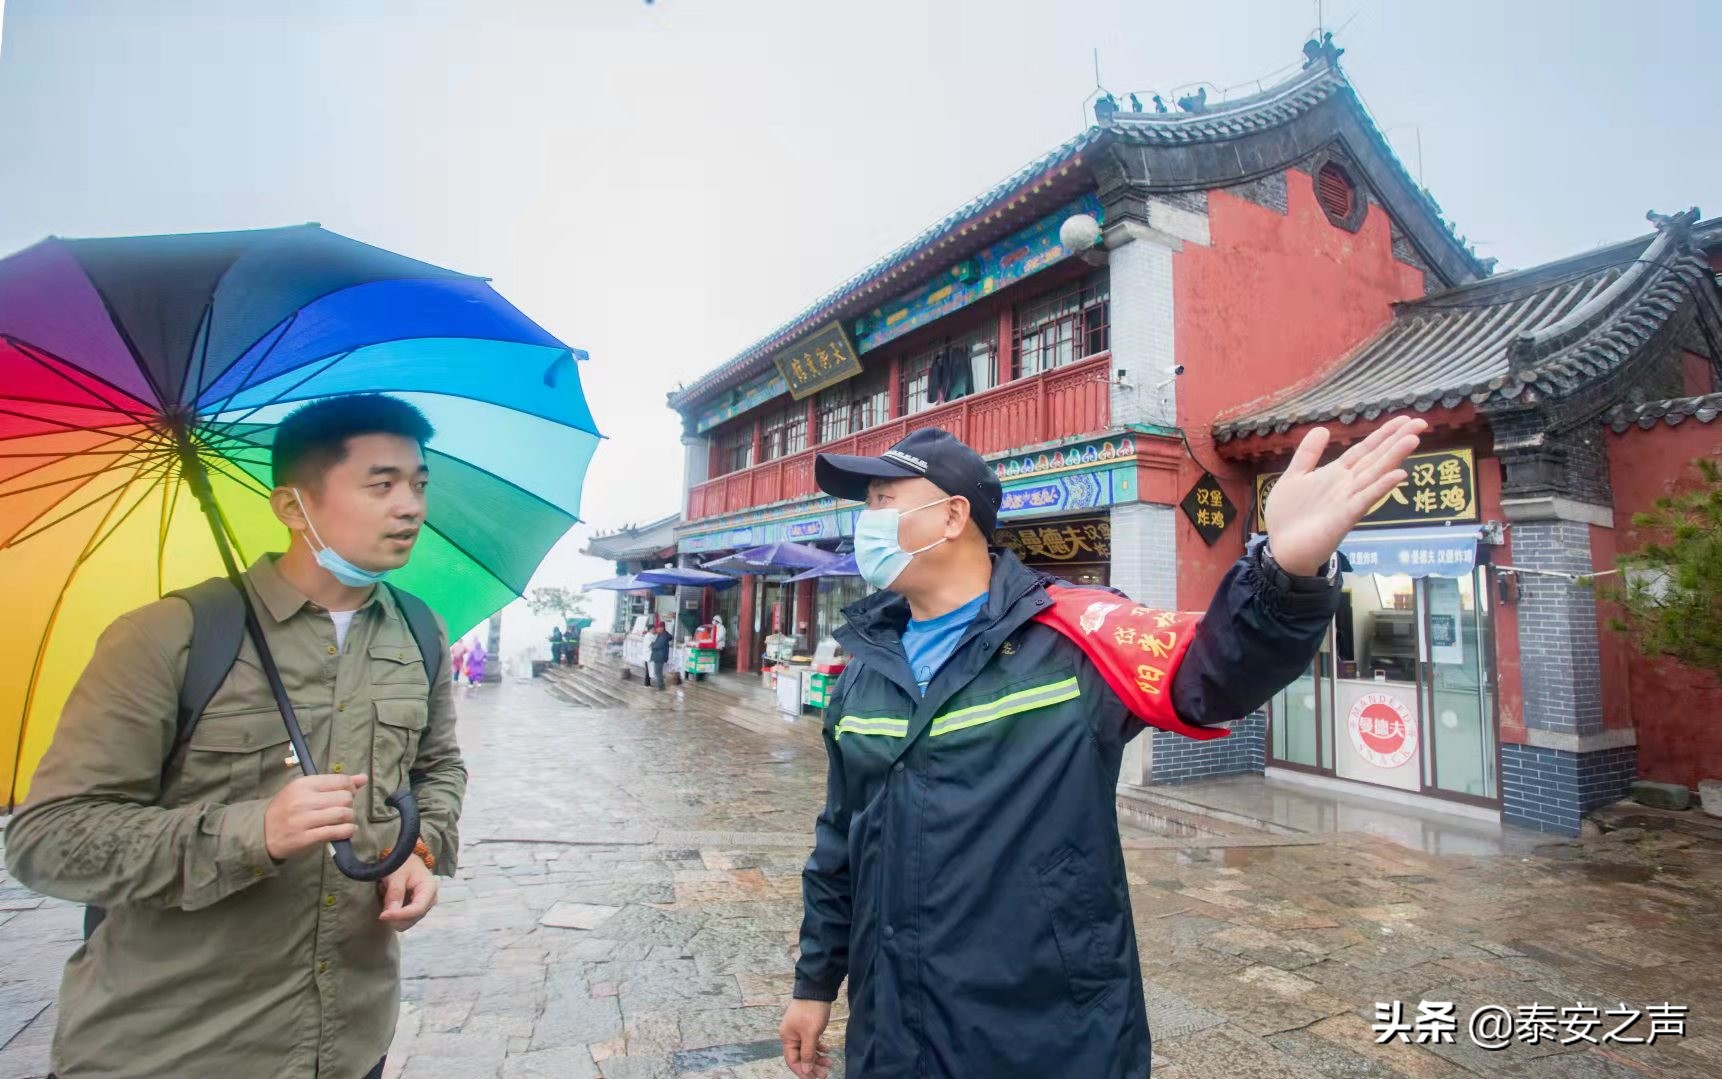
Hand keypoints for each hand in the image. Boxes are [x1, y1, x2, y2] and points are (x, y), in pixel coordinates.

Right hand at [263, 773, 367, 860]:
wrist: (262, 831)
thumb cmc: (287, 808)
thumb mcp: (305, 790)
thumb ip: (334, 783)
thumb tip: (363, 778)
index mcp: (304, 784)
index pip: (340, 780)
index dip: (351, 787)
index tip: (349, 793)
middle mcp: (304, 800)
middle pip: (345, 798)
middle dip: (350, 804)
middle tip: (343, 809)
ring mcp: (304, 820)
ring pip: (343, 814)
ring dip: (349, 818)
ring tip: (345, 820)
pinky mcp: (306, 838)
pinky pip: (336, 832)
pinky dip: (347, 831)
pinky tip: (347, 830)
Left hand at [378, 855, 437, 931]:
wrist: (407, 861)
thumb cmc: (403, 864)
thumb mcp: (397, 874)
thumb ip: (394, 892)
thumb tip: (388, 915)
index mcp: (429, 888)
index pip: (417, 909)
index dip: (399, 915)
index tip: (382, 916)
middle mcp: (431, 900)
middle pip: (412, 919)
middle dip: (395, 918)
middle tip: (381, 909)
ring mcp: (425, 907)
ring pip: (408, 923)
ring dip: (394, 917)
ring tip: (387, 902)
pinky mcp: (417, 911)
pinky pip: (405, 921)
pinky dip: (395, 916)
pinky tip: (391, 905)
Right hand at [779, 998, 833, 1077]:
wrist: (817, 990)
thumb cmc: (811, 1011)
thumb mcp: (810, 1034)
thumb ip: (807, 1053)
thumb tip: (805, 1069)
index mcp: (787, 1037)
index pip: (792, 1061)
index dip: (802, 1071)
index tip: (813, 1078)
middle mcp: (791, 1035)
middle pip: (800, 1057)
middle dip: (812, 1066)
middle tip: (825, 1073)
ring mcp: (800, 1031)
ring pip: (808, 1050)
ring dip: (818, 1058)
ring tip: (830, 1063)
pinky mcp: (808, 1027)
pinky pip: (812, 1042)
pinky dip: (819, 1047)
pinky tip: (827, 1050)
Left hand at [1262, 416, 1428, 575]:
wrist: (1282, 550)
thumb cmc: (1288, 516)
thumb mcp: (1294, 477)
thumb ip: (1308, 454)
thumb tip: (1323, 428)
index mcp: (1336, 474)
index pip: (1364, 450)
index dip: (1383, 434)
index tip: (1404, 419)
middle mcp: (1347, 485)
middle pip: (1376, 458)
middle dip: (1396, 440)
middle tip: (1420, 422)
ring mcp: (1348, 501)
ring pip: (1375, 475)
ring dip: (1393, 457)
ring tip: (1413, 439)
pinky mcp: (1344, 518)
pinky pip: (1365, 499)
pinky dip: (1381, 487)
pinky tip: (1398, 475)